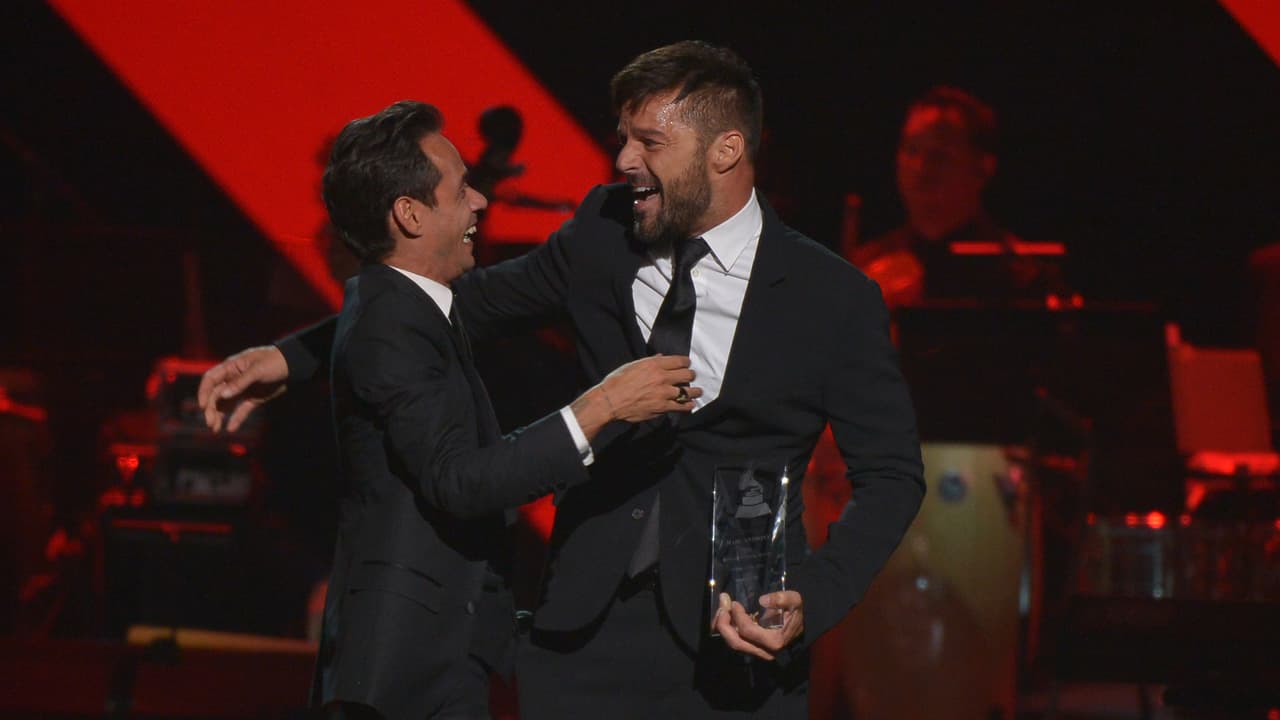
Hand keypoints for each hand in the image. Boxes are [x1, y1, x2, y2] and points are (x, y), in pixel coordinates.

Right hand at [197, 346, 288, 432]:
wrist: (294, 365)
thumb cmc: (274, 361)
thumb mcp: (257, 370)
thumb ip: (240, 382)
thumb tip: (223, 395)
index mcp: (231, 368)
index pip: (210, 379)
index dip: (203, 392)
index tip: (202, 406)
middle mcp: (234, 379)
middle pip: (216, 395)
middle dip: (211, 409)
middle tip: (211, 424)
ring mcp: (243, 389)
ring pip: (226, 404)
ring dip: (220, 416)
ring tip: (216, 430)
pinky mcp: (254, 398)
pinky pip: (242, 410)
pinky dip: (236, 419)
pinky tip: (231, 429)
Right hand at [569, 354, 700, 439]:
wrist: (610, 400)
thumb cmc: (617, 381)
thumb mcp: (632, 365)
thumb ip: (649, 361)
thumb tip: (660, 357)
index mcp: (654, 364)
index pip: (680, 360)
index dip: (686, 362)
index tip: (687, 365)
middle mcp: (662, 377)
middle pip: (687, 374)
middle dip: (690, 375)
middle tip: (691, 377)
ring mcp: (664, 393)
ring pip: (687, 391)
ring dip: (694, 391)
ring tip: (698, 392)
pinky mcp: (662, 407)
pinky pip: (680, 406)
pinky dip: (688, 406)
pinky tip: (690, 405)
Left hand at [710, 590, 804, 660]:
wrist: (800, 626)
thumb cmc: (796, 613)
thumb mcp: (795, 601)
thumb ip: (781, 599)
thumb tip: (762, 600)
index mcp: (774, 641)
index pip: (748, 631)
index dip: (738, 616)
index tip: (734, 602)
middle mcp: (764, 651)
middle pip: (736, 642)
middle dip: (723, 624)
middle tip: (722, 607)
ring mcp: (758, 652)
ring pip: (733, 644)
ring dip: (723, 627)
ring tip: (721, 610)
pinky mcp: (753, 649)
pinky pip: (736, 642)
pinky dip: (728, 630)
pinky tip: (726, 616)